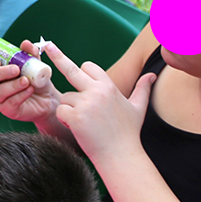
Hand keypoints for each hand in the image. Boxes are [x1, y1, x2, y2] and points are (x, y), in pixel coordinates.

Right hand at [0, 39, 59, 124]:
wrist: (48, 99)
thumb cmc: (35, 79)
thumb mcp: (34, 64)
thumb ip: (30, 53)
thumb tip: (25, 43)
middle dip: (1, 72)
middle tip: (16, 69)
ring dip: (13, 85)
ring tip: (27, 81)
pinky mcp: (7, 110)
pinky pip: (10, 103)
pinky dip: (21, 95)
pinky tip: (30, 89)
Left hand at [47, 42, 155, 163]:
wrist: (121, 156)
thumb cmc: (128, 133)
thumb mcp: (139, 108)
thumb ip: (143, 89)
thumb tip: (152, 75)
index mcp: (108, 86)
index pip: (89, 66)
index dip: (84, 72)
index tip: (78, 68)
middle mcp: (96, 91)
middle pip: (71, 70)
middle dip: (58, 56)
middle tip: (48, 45)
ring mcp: (85, 103)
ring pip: (65, 98)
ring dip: (70, 109)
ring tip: (87, 123)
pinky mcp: (75, 116)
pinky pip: (60, 111)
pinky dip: (65, 120)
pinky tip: (79, 128)